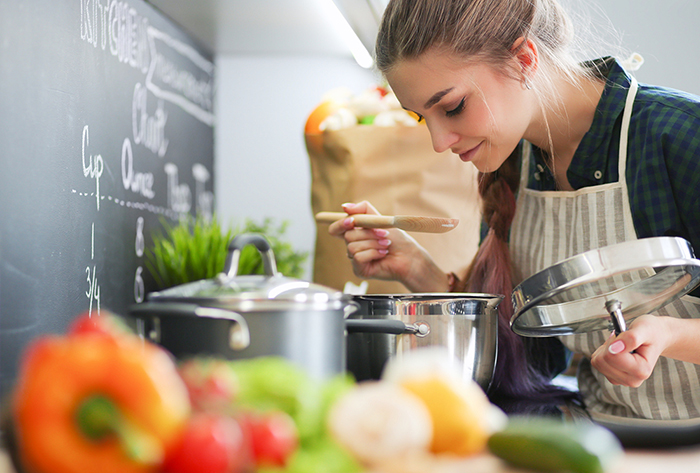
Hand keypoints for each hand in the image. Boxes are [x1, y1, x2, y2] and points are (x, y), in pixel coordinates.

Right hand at [327, 201, 447, 291]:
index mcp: (355, 233)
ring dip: (373, 243)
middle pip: (347, 235)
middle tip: (384, 234)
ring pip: (352, 246)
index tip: (352, 221)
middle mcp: (352, 246)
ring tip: (386, 244)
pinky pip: (358, 257)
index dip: (340, 224)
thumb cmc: (397, 239)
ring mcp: (355, 259)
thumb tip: (344, 207)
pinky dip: (373, 253)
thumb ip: (363, 210)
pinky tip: (383, 254)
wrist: (409, 256)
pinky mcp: (360, 270)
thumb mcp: (380, 219)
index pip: (336, 229)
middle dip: (368, 233)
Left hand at [590, 314, 671, 387]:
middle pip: (602, 361)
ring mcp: (622, 380)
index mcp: (642, 371)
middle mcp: (632, 380)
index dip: (614, 341)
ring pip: (597, 362)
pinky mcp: (613, 377)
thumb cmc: (651, 333)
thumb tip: (615, 347)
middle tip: (623, 340)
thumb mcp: (644, 329)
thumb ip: (631, 338)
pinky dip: (603, 353)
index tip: (624, 336)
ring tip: (621, 345)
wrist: (656, 337)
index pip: (612, 356)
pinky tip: (617, 351)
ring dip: (606, 349)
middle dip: (609, 345)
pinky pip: (596, 363)